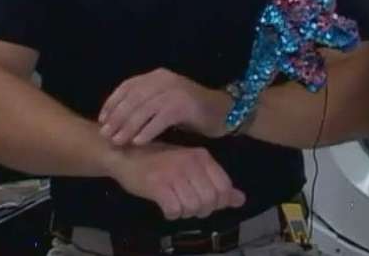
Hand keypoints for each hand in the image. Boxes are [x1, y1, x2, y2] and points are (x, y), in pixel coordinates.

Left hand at [99, 69, 232, 144]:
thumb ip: (145, 105)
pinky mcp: (185, 105)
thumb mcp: (164, 102)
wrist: (223, 112)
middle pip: (133, 98)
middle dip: (117, 117)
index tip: (102, 120)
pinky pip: (160, 119)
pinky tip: (139, 142)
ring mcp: (175, 91)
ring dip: (129, 126)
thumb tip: (117, 118)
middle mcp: (164, 79)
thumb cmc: (191, 111)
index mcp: (157, 76)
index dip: (112, 103)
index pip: (127, 86)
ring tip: (119, 141)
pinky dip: (148, 131)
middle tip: (106, 134)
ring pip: (144, 109)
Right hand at [108, 143, 245, 219]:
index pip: (224, 187)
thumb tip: (241, 200)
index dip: (218, 202)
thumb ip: (217, 183)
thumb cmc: (161, 162)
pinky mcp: (157, 184)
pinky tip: (166, 207)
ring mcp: (174, 172)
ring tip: (176, 205)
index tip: (204, 202)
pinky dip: (171, 214)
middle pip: (209, 201)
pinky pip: (174, 210)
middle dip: (201, 210)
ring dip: (185, 213)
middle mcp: (190, 162)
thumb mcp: (192, 168)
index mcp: (202, 156)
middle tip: (188, 206)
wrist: (127, 154)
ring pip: (192, 207)